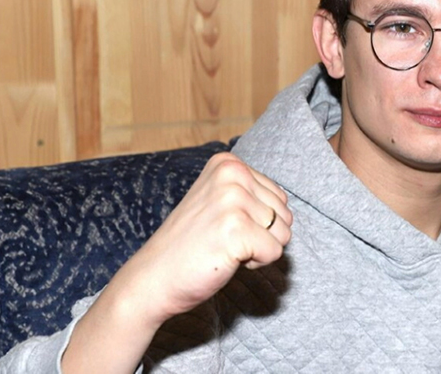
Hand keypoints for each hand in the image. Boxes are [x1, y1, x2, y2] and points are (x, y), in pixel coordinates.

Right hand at [63, 152, 291, 373]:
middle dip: (261, 235)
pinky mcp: (236, 229)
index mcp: (229, 163)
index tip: (224, 225)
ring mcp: (233, 200)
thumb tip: (287, 209)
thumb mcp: (219, 202)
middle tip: (223, 240)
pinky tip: (225, 259)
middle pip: (285, 214)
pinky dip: (256, 263)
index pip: (279, 197)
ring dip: (259, 249)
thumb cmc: (191, 244)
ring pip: (283, 234)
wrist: (152, 278)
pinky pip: (274, 253)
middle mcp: (232, 174)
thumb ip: (251, 195)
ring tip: (224, 247)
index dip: (257, 221)